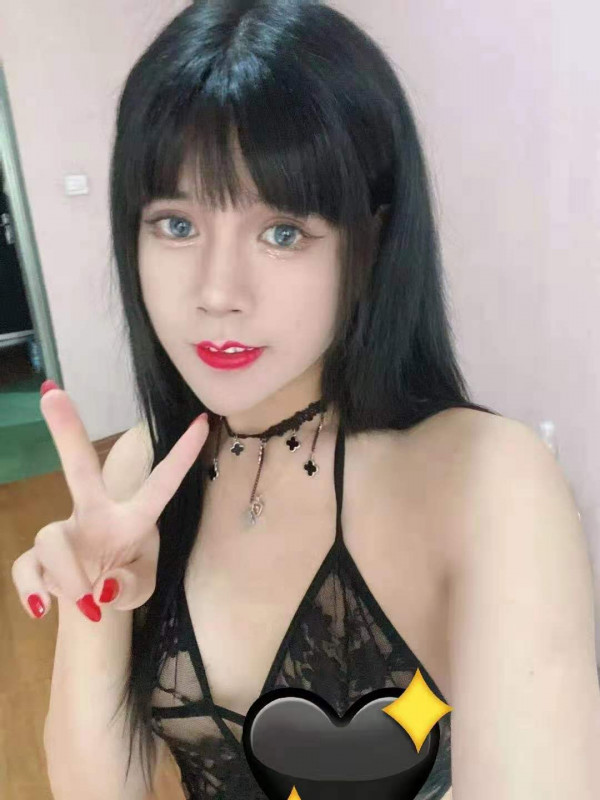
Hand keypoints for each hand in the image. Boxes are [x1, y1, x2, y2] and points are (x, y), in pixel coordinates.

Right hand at [11, 387, 208, 620]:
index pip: (162, 483)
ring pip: (52, 541)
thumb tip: (103, 587)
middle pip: (80, 469)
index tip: (203, 420)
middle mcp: (95, 515)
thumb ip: (132, 587)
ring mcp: (64, 534)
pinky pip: (26, 567)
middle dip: (67, 433)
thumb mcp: (141, 589)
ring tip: (87, 603)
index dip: (182, 454)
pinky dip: (32, 589)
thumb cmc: (125, 579)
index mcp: (133, 519)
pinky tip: (41, 607)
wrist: (92, 604)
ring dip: (69, 577)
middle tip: (52, 394)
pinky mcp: (38, 558)